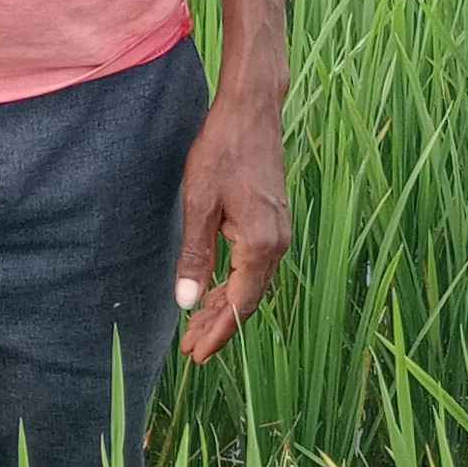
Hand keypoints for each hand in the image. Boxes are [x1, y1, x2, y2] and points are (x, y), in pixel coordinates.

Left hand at [173, 86, 288, 365]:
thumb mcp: (198, 204)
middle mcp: (278, 243)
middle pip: (248, 300)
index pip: (240, 304)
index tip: (195, 355)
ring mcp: (279, 232)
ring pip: (252, 284)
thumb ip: (195, 255)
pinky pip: (255, 266)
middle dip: (219, 326)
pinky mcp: (274, 221)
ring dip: (226, 307)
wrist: (251, 112)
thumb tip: (188, 302)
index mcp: (261, 244)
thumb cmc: (222, 151)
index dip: (217, 332)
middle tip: (190, 350)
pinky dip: (235, 284)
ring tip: (197, 327)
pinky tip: (215, 290)